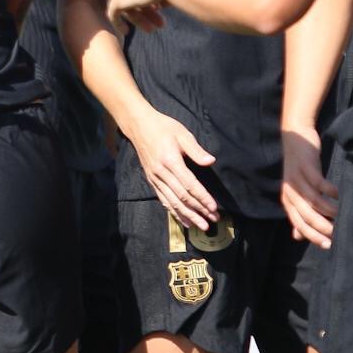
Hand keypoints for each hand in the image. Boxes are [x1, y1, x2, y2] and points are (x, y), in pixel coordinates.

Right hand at [126, 108, 218, 231]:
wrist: (139, 126)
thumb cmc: (163, 127)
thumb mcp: (182, 133)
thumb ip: (196, 150)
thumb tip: (210, 161)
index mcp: (171, 161)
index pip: (190, 184)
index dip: (202, 198)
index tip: (213, 208)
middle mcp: (162, 173)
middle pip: (182, 197)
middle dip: (199, 210)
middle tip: (213, 220)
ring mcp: (155, 179)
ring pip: (173, 202)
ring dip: (188, 215)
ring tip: (201, 226)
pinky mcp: (152, 181)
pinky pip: (164, 200)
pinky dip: (174, 212)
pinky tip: (185, 221)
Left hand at [281, 125, 338, 248]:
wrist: (295, 138)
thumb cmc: (299, 168)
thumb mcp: (296, 192)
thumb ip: (298, 213)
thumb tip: (297, 237)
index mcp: (287, 201)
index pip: (299, 224)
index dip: (313, 236)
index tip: (328, 244)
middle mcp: (290, 192)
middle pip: (306, 215)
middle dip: (322, 226)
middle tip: (337, 232)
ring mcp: (296, 179)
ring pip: (313, 201)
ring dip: (328, 210)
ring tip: (340, 214)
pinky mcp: (305, 167)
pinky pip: (318, 182)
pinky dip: (329, 190)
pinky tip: (338, 194)